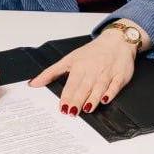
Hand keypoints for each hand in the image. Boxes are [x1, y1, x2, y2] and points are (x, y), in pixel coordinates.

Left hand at [27, 25, 145, 114]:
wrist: (116, 41)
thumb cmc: (92, 52)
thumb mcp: (70, 59)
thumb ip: (51, 73)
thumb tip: (33, 84)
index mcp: (79, 66)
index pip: (72, 84)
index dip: (67, 97)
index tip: (62, 108)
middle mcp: (93, 70)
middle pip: (84, 87)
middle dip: (78, 100)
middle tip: (72, 113)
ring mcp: (107, 73)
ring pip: (99, 87)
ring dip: (93, 98)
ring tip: (86, 109)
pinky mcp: (120, 75)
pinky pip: (115, 86)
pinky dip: (110, 93)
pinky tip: (105, 100)